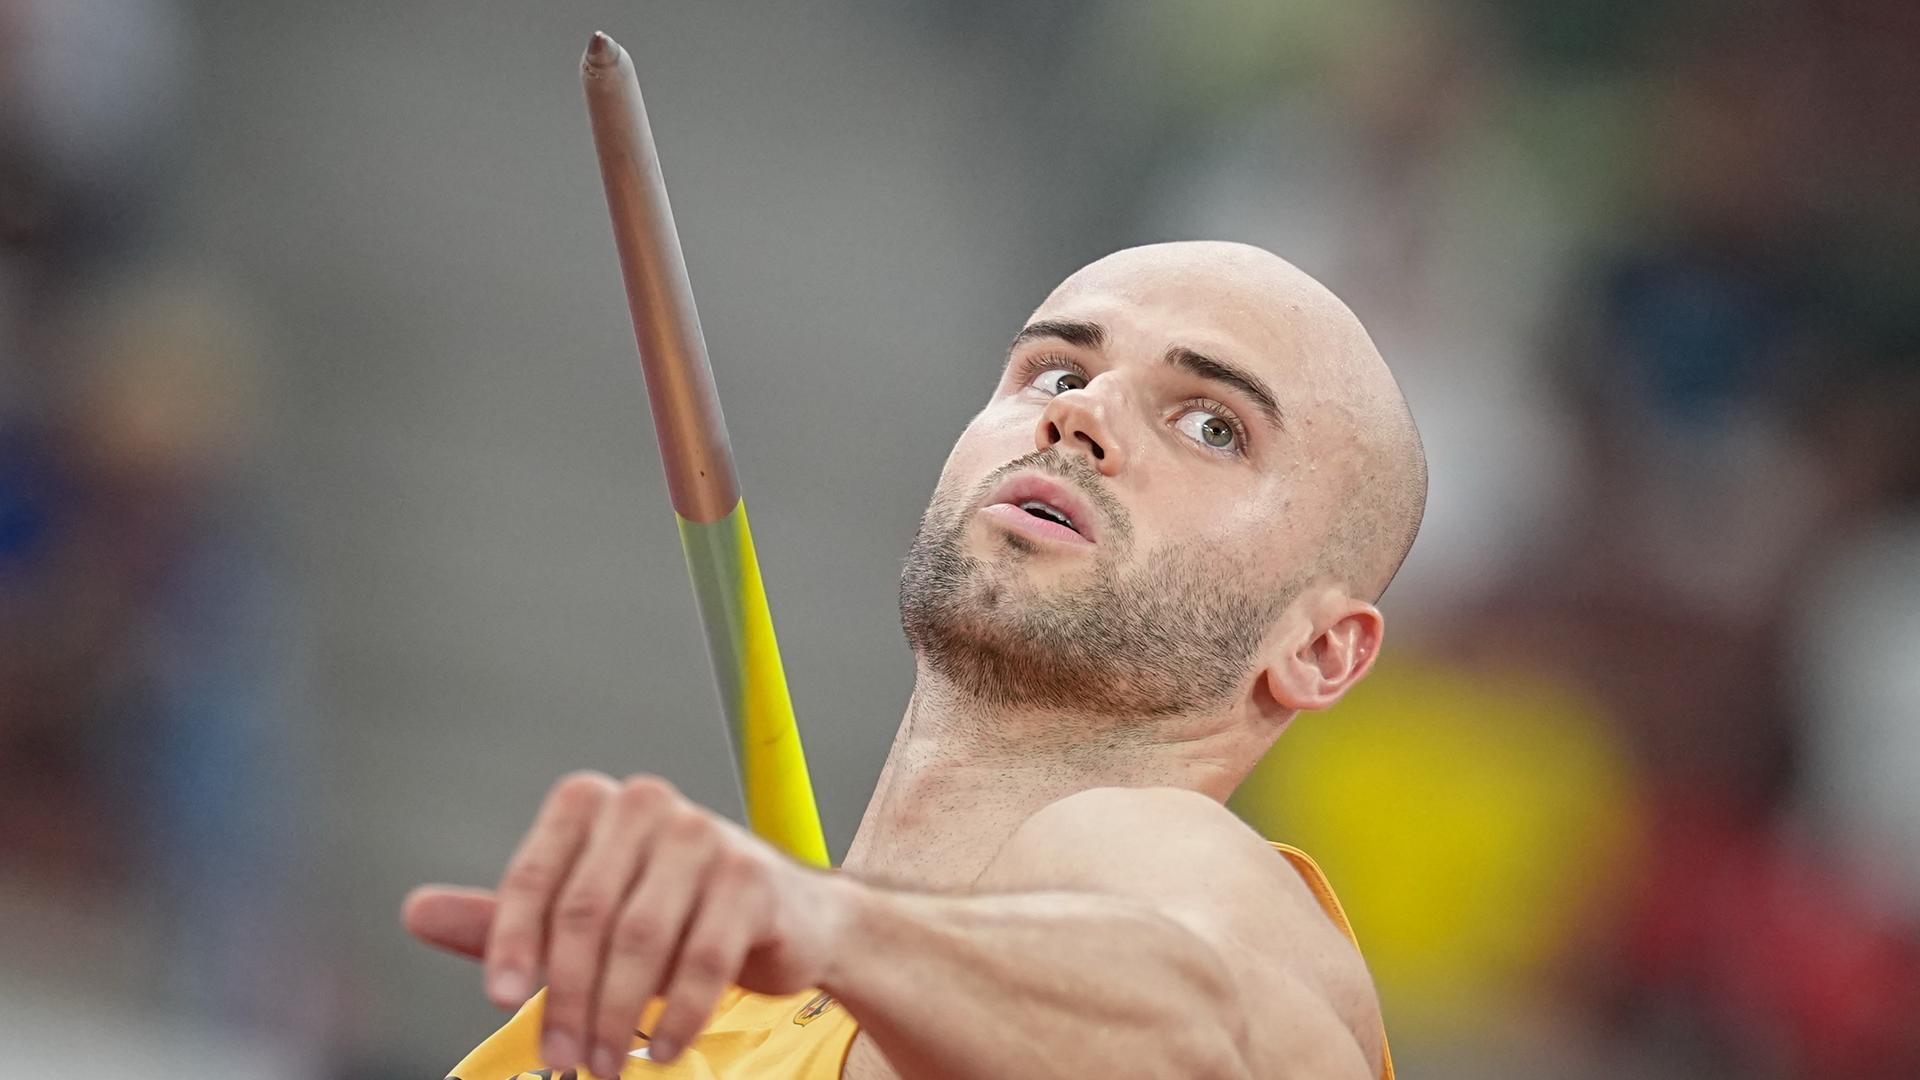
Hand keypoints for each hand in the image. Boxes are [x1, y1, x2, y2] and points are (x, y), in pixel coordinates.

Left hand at [401, 771, 853, 1075]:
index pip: (536, 875)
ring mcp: (705, 837)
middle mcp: (648, 806)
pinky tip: (660, 1048)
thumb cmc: (673, 912)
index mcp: (595, 805)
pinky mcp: (751, 879)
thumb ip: (507, 918)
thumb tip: (416, 911)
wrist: (786, 918)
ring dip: (616, 1016)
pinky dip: (677, 1016)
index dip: (511, 942)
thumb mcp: (585, 914)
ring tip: (604, 1063)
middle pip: (586, 913)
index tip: (501, 998)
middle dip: (567, 997)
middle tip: (559, 1057)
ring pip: (641, 940)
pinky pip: (704, 959)